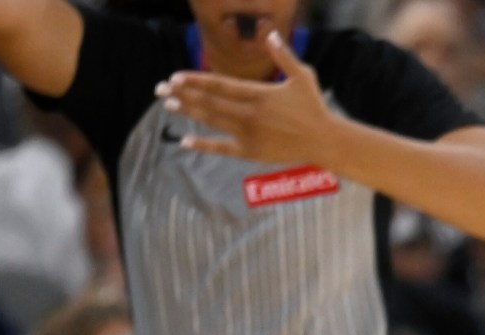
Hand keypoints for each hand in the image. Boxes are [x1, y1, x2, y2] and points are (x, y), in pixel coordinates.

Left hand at [160, 31, 342, 164]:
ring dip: (188, 113)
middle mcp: (250, 114)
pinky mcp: (251, 152)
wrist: (325, 141)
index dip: (194, 81)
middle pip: (209, 102)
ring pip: (212, 121)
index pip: (219, 84)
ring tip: (168, 105)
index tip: (174, 77)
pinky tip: (185, 140)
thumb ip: (283, 55)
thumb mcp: (302, 75)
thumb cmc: (314, 106)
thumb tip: (271, 34)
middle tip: (159, 89)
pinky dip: (203, 144)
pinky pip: (222, 148)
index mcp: (258, 93)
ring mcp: (249, 134)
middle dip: (182, 95)